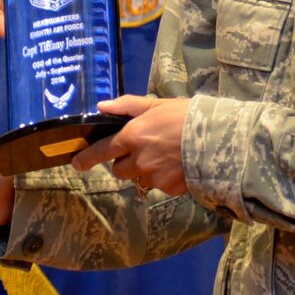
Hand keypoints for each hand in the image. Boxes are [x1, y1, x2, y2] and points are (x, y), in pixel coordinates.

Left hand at [71, 95, 190, 195]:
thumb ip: (128, 106)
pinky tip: (179, 166)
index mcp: (132, 137)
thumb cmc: (187, 116)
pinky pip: (160, 186)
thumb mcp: (157, 105)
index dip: (87, 158)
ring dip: (145, 171)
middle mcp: (138, 160)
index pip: (102, 151)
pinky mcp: (169, 190)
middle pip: (119, 170)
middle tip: (142, 151)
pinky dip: (165, 178)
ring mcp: (153, 177)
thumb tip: (102, 106)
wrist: (218, 139)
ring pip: (140, 178)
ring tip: (166, 157)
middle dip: (125, 162)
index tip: (77, 163)